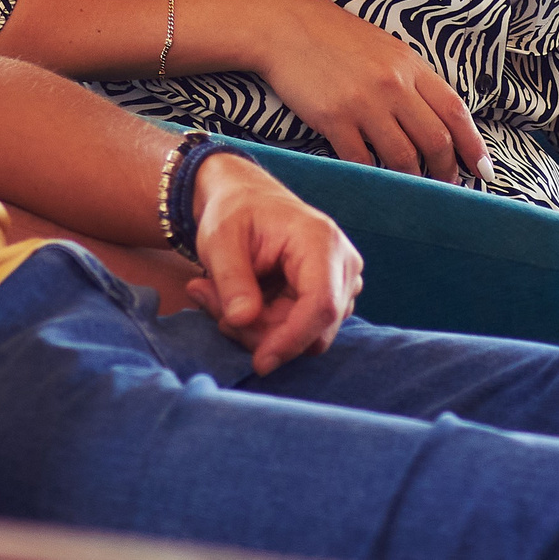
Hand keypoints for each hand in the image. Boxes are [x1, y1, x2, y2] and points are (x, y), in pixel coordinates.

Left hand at [183, 151, 364, 375]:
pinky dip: (270, 327)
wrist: (245, 198)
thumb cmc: (234, 212)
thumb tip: (243, 320)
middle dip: (264, 332)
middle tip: (215, 309)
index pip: (321, 304)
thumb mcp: (220, 240)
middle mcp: (343, 263)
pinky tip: (244, 304)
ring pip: (308, 335)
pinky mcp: (332, 296)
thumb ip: (232, 280)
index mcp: (321, 241)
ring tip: (224, 300)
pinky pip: (304, 330)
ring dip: (262, 330)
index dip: (292, 339)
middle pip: (314, 327)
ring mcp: (342, 282)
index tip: (260, 361)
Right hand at [249, 0, 492, 183]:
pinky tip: (376, 180)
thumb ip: (411, 81)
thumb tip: (438, 121)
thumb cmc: (336, 39)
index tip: (483, 170)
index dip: (473, 145)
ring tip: (414, 188)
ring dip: (413, 179)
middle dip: (446, 170)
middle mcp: (393, 85)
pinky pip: (362, 160)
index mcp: (410, 65)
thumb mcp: (385, 50)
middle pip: (435, 140)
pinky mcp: (334, 118)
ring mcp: (364, 102)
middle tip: (447, 187)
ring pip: (403, 157)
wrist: (285, 28)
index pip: (455, 111)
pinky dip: (373, 176)